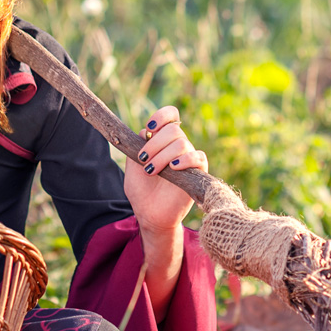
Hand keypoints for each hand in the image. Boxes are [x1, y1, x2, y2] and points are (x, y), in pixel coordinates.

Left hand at [123, 105, 205, 236]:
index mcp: (162, 140)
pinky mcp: (198, 172)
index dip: (162, 115)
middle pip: (173, 129)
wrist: (150, 214)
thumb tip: (146, 132)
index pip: (170, 116)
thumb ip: (136, 146)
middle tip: (143, 159)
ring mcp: (188, 158)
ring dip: (163, 155)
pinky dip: (185, 160)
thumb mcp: (132, 165)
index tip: (150, 127)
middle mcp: (177, 146)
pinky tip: (173, 168)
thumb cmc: (141, 191)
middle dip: (155, 143)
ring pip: (182, 143)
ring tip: (151, 171)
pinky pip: (198, 157)